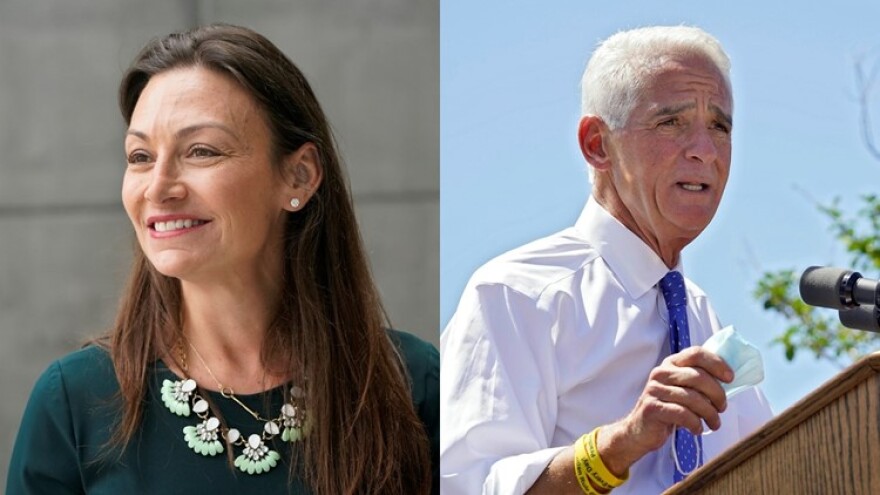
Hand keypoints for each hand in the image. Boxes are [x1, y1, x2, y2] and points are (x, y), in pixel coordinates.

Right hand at [598, 347, 732, 474]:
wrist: (640, 430)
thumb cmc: (668, 409)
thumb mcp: (682, 390)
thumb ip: (699, 380)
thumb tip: (728, 379)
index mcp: (670, 364)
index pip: (695, 353)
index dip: (716, 363)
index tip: (730, 378)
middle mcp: (660, 373)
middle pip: (698, 376)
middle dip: (717, 394)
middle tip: (722, 407)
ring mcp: (654, 390)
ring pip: (693, 398)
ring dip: (710, 413)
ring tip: (714, 423)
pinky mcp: (652, 408)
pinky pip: (682, 414)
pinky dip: (695, 423)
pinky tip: (697, 429)